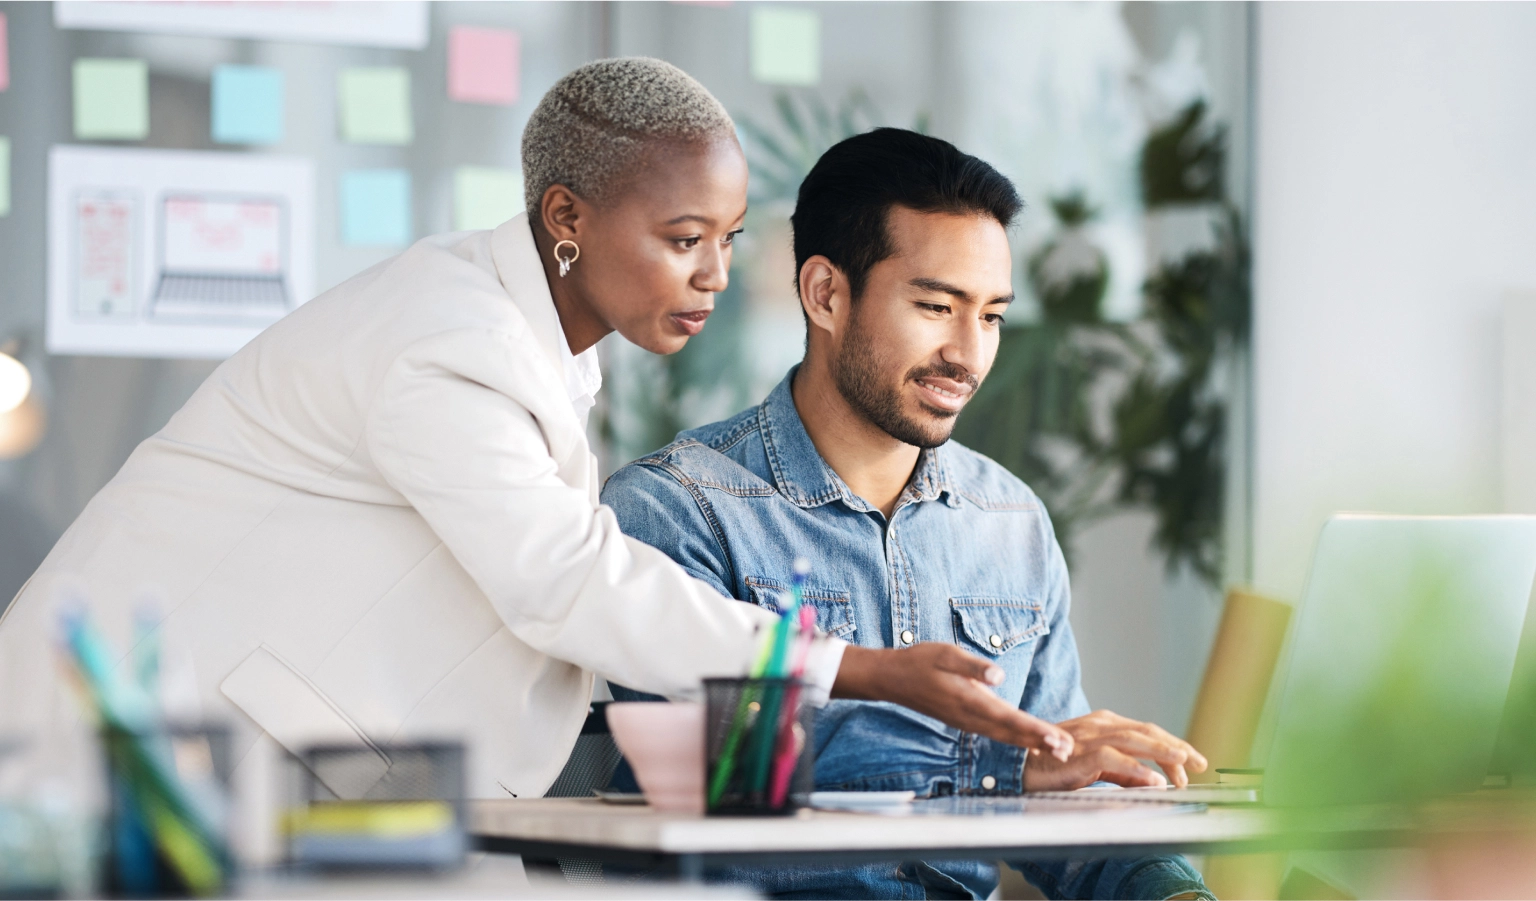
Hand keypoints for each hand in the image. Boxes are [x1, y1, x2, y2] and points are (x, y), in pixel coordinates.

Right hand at [832, 644, 1072, 759]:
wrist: (891, 678)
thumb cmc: (919, 661)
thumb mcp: (944, 653)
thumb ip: (972, 665)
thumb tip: (998, 676)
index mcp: (968, 700)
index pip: (1009, 718)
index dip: (1034, 729)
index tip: (1056, 739)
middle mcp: (969, 716)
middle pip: (1011, 733)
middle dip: (1040, 742)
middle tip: (1067, 751)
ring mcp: (966, 721)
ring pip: (1004, 736)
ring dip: (1031, 743)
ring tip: (1057, 749)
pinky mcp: (964, 720)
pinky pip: (995, 733)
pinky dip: (1015, 739)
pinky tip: (1028, 741)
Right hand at [1022, 709, 1207, 790]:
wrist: (1016, 765)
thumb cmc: (1052, 764)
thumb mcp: (1094, 767)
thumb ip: (1122, 772)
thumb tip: (1154, 780)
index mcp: (1104, 725)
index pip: (1146, 731)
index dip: (1171, 745)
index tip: (1191, 762)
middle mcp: (1100, 725)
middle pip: (1147, 731)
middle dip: (1176, 747)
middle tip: (1199, 763)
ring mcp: (1090, 737)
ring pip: (1135, 740)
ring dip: (1163, 751)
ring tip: (1186, 763)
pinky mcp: (1080, 754)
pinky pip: (1114, 760)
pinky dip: (1137, 770)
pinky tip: (1155, 781)